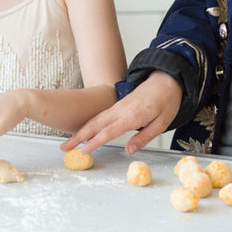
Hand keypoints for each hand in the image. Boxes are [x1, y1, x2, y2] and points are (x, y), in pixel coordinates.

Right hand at [60, 71, 182, 154]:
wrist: (166, 80)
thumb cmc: (167, 102)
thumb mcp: (161, 124)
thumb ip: (143, 138)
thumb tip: (128, 151)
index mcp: (132, 115)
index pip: (108, 132)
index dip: (94, 142)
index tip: (82, 151)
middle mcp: (120, 110)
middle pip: (94, 125)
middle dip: (78, 137)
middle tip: (64, 147)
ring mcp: (117, 106)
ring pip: (94, 120)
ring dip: (80, 131)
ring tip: (69, 142)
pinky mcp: (117, 106)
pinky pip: (99, 116)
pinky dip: (88, 125)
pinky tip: (83, 132)